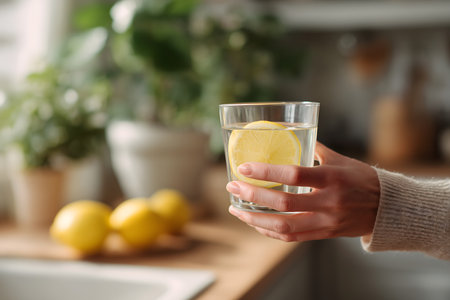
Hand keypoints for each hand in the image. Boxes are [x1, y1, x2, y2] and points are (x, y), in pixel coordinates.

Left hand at [226, 142, 379, 241]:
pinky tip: (255, 223)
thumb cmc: (361, 178)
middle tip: (232, 187)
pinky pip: (291, 237)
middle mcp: (328, 202)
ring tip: (236, 209)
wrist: (386, 208)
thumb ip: (313, 147)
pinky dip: (269, 232)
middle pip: (283, 202)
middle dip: (252, 195)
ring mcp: (326, 222)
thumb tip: (288, 134)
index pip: (293, 174)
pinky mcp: (324, 235)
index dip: (266, 171)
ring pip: (283, 226)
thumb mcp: (340, 159)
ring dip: (255, 219)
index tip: (243, 168)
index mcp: (331, 177)